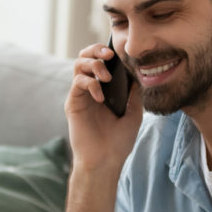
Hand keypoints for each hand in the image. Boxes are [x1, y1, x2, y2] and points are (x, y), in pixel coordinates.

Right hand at [65, 43, 142, 171]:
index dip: (107, 52)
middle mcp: (91, 89)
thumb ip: (135, 93)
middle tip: (109, 56)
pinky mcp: (73, 103)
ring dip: (93, 64)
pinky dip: (90, 84)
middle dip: (96, 50)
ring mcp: (81, 95)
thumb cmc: (119, 142)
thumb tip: (137, 73)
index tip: (119, 53)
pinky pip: (78, 83)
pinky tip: (100, 97)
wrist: (106, 161)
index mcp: (105, 90)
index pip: (102, 62)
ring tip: (106, 77)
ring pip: (79, 65)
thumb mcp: (134, 113)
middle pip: (86, 57)